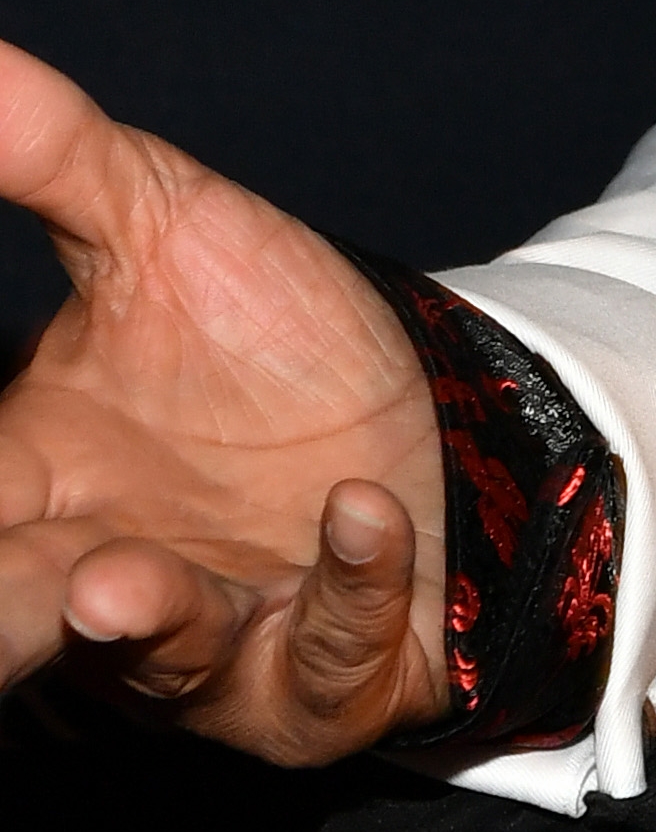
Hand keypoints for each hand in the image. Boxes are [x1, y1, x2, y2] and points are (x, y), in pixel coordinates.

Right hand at [0, 31, 446, 760]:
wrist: (437, 400)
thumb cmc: (269, 331)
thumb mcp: (158, 222)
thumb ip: (49, 154)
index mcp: (18, 492)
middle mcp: (88, 588)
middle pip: (7, 620)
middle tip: (26, 580)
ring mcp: (205, 646)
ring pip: (150, 662)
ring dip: (137, 623)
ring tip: (111, 587)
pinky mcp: (319, 678)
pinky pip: (323, 655)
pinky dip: (342, 585)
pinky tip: (360, 512)